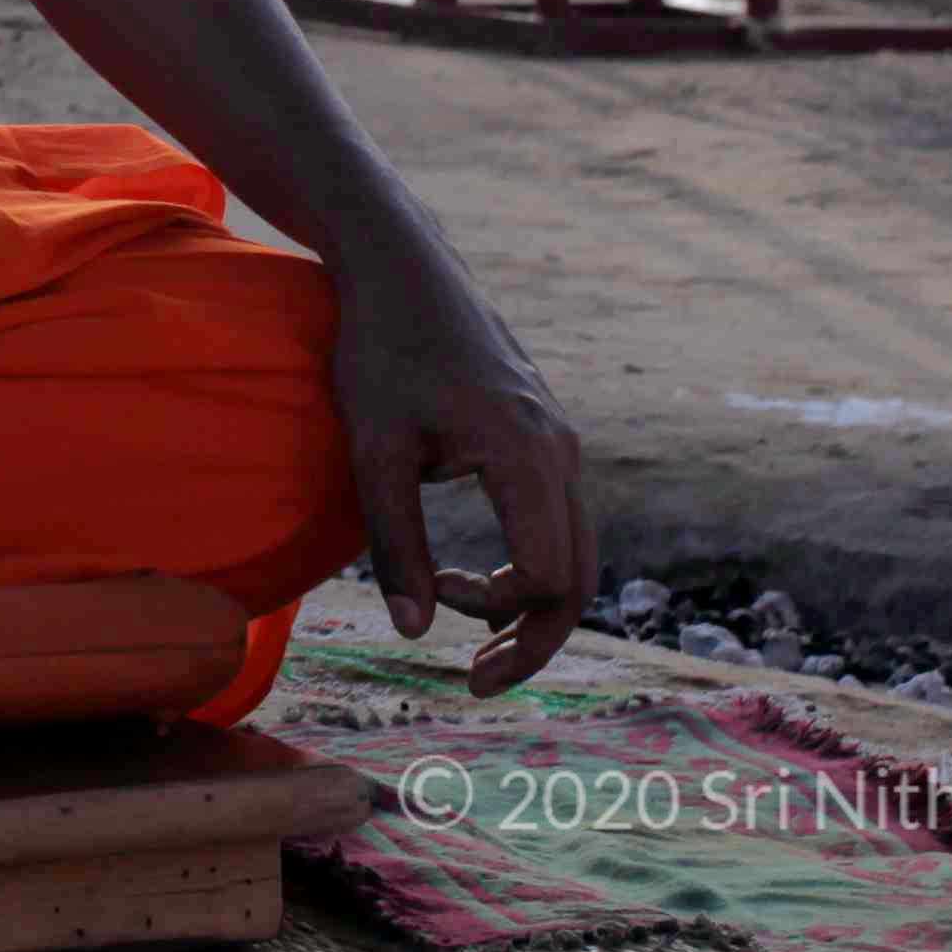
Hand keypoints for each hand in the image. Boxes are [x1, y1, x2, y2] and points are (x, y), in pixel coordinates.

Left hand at [327, 238, 589, 694]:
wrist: (402, 269)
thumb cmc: (380, 353)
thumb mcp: (374, 450)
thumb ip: (395, 543)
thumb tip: (413, 633)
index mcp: (525, 455)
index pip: (545, 578)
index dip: (496, 619)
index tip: (443, 619)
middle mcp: (561, 451)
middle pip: (578, 578)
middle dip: (532, 639)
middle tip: (475, 682)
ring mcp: (561, 441)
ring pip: (574, 552)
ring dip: (530, 604)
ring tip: (468, 633)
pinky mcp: (546, 437)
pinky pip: (558, 522)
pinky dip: (528, 566)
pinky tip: (469, 580)